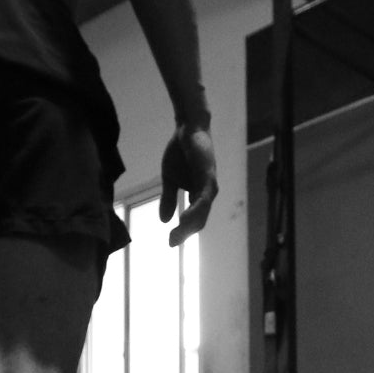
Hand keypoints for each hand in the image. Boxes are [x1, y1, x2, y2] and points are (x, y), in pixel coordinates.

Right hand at [159, 122, 216, 245]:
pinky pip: (203, 198)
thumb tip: (164, 221)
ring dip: (189, 226)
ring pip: (203, 213)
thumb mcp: (170, 179)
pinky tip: (184, 219)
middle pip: (199, 221)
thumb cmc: (180, 153)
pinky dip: (195, 210)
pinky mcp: (208, 176)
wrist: (187, 130)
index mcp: (199, 195)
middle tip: (172, 242)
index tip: (170, 243)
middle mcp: (207, 193)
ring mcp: (210, 185)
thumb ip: (168, 199)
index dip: (183, 233)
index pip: (194, 220)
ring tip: (176, 235)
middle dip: (185, 233)